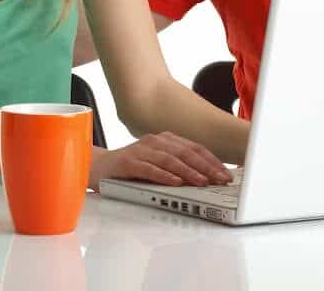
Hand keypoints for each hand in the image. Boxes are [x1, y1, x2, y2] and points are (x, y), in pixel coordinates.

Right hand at [89, 132, 233, 190]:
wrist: (97, 167)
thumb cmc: (131, 169)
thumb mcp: (158, 164)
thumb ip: (178, 166)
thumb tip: (207, 178)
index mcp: (166, 140)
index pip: (194, 148)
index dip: (212, 161)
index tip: (226, 174)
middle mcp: (155, 141)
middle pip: (186, 152)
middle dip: (206, 166)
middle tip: (221, 179)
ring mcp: (141, 150)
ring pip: (170, 160)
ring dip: (189, 171)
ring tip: (203, 182)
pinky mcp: (128, 162)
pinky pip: (149, 169)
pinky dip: (165, 176)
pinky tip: (176, 183)